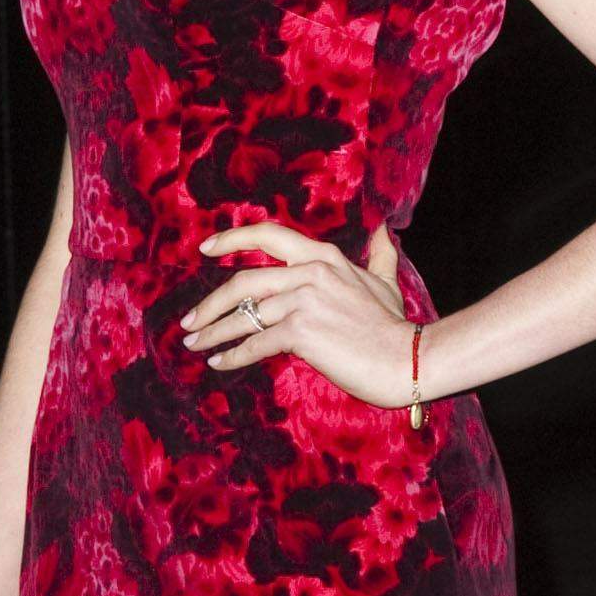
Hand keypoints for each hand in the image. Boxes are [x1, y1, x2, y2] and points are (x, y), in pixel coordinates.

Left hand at [179, 219, 417, 410]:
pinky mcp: (301, 332)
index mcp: (323, 257)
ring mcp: (304, 301)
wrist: (406, 359)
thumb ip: (380, 256)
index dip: (232, 239)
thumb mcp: (385, 282)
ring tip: (196, 345)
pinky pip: (255, 343)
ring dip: (214, 332)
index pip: (269, 236)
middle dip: (210, 304)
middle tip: (189, 321)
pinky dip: (233, 355)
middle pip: (243, 282)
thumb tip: (385, 232)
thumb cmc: (395, 325)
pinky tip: (220, 363)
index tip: (205, 248)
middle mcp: (310, 272)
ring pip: (243, 315)